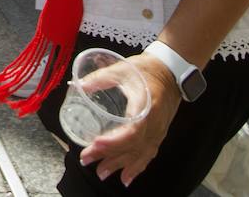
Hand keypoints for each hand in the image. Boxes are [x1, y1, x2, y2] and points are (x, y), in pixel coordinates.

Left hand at [79, 54, 181, 186]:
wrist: (170, 72)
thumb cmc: (146, 70)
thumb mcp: (121, 69)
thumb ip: (99, 77)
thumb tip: (78, 86)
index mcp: (147, 106)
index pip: (133, 131)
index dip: (114, 141)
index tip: (95, 144)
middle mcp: (154, 123)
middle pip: (132, 146)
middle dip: (108, 155)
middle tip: (86, 159)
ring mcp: (158, 131)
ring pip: (139, 154)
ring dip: (119, 165)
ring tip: (101, 173)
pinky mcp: (158, 134)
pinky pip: (148, 155)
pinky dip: (136, 168)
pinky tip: (125, 178)